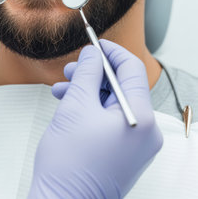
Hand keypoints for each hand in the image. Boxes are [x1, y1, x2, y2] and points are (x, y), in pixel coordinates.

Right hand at [28, 40, 162, 198]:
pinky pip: (110, 121)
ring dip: (88, 92)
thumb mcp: (75, 106)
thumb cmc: (68, 162)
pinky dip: (91, 110)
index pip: (132, 70)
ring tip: (61, 91)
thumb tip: (92, 54)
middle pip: (123, 87)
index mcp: (140, 118)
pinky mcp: (124, 153)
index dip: (110, 52)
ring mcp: (136, 145)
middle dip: (94, 74)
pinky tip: (69, 107)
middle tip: (70, 69)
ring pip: (113, 104)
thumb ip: (86, 73)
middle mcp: (145, 131)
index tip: (93, 44)